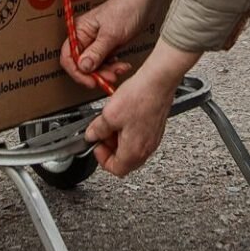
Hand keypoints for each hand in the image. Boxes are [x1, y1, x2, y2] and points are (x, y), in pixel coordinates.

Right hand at [60, 0, 170, 88]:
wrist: (145, 1)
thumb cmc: (127, 9)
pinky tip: (122, 65)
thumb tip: (83, 67)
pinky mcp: (107, 45)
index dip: (77, 72)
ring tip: (120, 69)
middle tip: (110, 77)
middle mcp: (85, 37)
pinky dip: (113, 67)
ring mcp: (96, 42)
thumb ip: (96, 52)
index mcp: (80, 30)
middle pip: (81, 64)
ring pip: (94, 66)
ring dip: (107, 71)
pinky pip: (105, 62)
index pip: (68, 57)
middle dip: (96, 73)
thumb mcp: (111, 34)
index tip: (91, 81)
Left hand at [85, 40, 199, 176]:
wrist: (158, 81)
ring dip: (118, 139)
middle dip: (110, 149)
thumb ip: (97, 129)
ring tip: (112, 121)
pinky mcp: (155, 127)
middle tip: (103, 134)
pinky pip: (139, 137)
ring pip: (131, 148)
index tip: (97, 145)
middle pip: (124, 161)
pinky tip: (123, 115)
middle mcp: (146, 148)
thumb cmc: (140, 97)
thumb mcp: (109, 114)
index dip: (101, 159)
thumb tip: (91, 135)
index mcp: (134, 151)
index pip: (115, 169)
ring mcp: (153, 138)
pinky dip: (128, 131)